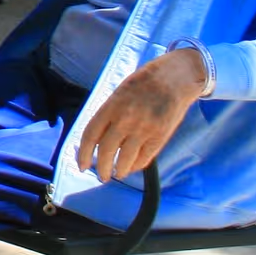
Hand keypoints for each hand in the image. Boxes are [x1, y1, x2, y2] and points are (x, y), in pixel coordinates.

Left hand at [74, 50, 206, 181]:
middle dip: (101, 168)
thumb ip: (108, 114)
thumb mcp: (118, 94)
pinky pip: (144, 159)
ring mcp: (143, 130)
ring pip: (124, 160)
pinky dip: (135, 166)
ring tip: (116, 174)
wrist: (173, 79)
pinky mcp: (159, 137)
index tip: (82, 165)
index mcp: (111, 107)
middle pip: (106, 151)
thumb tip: (98, 138)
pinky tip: (131, 167)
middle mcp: (124, 120)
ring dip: (118, 171)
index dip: (83, 153)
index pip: (90, 135)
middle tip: (101, 175)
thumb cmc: (143, 84)